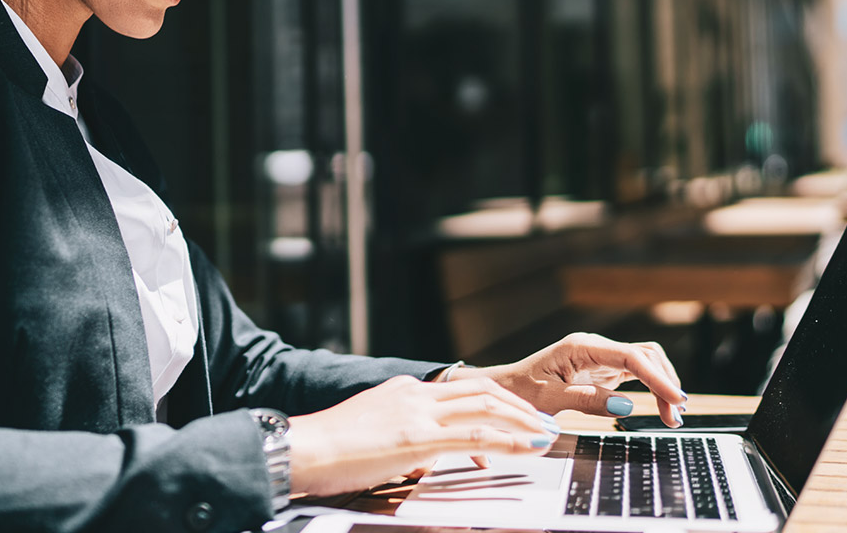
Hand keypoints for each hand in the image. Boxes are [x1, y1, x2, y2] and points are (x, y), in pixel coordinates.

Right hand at [286, 374, 560, 495]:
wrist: (302, 448)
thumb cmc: (328, 449)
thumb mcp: (373, 433)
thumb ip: (402, 439)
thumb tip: (419, 458)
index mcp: (404, 390)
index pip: (462, 388)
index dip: (496, 401)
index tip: (518, 414)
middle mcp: (415, 394)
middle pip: (482, 390)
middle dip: (518, 406)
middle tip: (542, 422)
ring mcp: (418, 413)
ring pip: (485, 407)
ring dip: (522, 420)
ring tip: (545, 434)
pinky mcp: (417, 438)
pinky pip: (474, 437)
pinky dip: (507, 441)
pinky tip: (527, 448)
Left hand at [452, 333, 687, 426]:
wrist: (505, 390)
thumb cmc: (521, 392)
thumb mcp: (550, 400)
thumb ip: (587, 401)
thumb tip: (627, 406)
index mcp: (581, 347)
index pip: (631, 356)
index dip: (657, 377)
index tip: (675, 399)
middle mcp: (595, 347)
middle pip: (645, 355)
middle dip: (665, 382)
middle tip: (675, 414)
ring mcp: (601, 358)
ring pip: (645, 363)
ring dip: (662, 385)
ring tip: (672, 415)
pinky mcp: (603, 371)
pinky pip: (637, 374)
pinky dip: (652, 388)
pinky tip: (662, 407)